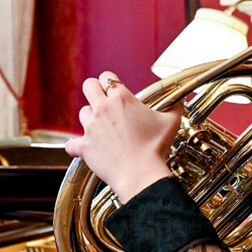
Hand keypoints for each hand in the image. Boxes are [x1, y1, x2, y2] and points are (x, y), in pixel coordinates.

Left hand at [65, 71, 180, 202]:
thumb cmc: (156, 148)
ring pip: (82, 112)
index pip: (108, 77)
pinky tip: (84, 148)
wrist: (141, 174)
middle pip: (88, 85)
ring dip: (90, 118)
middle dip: (94, 90)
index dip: (111, 82)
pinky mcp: (84, 146)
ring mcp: (91, 127)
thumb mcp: (171, 122)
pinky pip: (71, 144)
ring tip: (102, 128)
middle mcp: (103, 109)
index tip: (115, 90)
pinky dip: (76, 146)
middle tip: (102, 101)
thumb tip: (181, 99)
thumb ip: (175, 106)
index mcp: (122, 99)